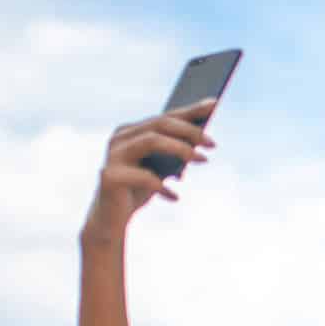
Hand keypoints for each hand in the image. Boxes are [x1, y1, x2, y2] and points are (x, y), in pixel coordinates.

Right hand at [84, 99, 216, 236]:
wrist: (109, 221)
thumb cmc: (138, 191)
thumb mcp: (161, 170)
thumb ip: (175, 153)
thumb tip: (204, 140)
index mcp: (132, 131)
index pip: (165, 116)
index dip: (190, 110)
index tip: (215, 104)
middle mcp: (120, 137)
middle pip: (160, 124)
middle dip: (190, 131)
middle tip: (213, 143)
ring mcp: (113, 155)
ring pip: (151, 140)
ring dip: (180, 148)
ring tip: (202, 159)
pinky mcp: (109, 176)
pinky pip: (144, 176)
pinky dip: (162, 186)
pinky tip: (174, 197)